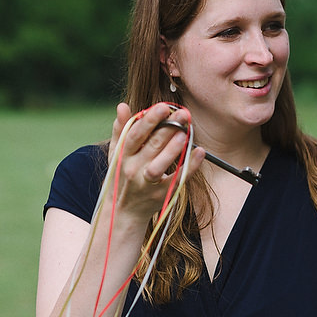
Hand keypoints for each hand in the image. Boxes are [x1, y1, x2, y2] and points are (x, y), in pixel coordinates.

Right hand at [107, 102, 202, 219]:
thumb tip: (123, 105)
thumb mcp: (116, 153)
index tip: (163, 107)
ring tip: (185, 132)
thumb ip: (121, 129)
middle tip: (183, 114)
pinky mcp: (162, 194)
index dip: (149, 120)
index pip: (135, 134)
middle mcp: (133, 169)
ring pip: (160, 165)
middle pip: (151, 146)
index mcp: (122, 156)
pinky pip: (177, 179)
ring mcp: (147, 183)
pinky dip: (189, 166)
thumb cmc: (122, 175)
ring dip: (173, 148)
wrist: (124, 211)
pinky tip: (199, 152)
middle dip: (168, 128)